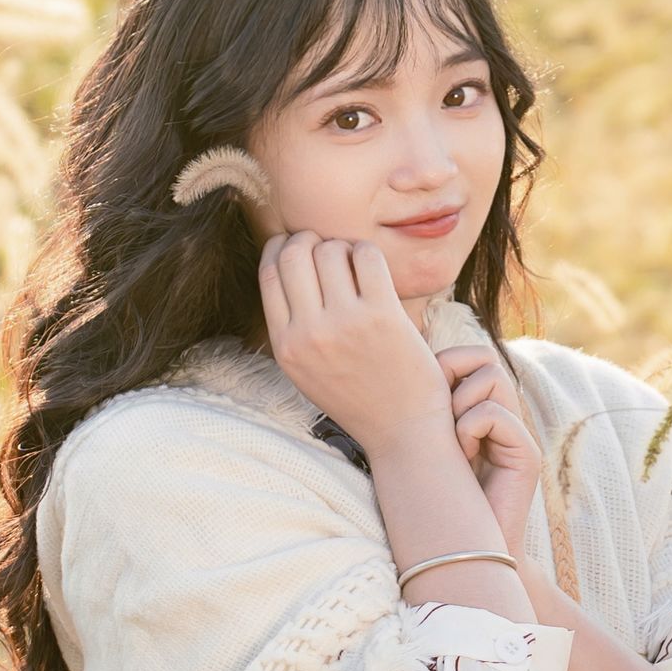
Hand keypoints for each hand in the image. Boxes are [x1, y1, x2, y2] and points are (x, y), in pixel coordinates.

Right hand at [257, 234, 447, 454]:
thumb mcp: (306, 370)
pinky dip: (367, 253)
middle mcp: (309, 334)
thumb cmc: (358, 396)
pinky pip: (367, 256)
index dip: (280, 247)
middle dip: (309, 239)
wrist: (403, 431)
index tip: (295, 245)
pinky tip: (374, 270)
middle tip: (327, 248)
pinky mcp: (383, 316)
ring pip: (331, 249)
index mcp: (285, 346)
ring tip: (355, 265)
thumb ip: (292, 326)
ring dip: (342, 247)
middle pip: (295, 253)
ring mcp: (346, 323)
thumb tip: (286, 264)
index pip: (269, 273)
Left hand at [440, 343, 543, 570]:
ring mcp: (518, 433)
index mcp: (480, 409)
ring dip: (459, 403)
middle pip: (483, 357)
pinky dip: (470, 428)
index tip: (425, 402)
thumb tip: (396, 367)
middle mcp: (503, 415)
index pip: (470, 356)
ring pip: (491, 377)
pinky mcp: (526, 454)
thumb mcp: (423, 443)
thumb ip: (423, 408)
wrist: (463, 552)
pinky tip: (463, 457)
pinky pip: (494, 413)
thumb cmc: (434, 500)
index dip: (444, 365)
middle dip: (451, 374)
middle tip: (438, 415)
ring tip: (452, 440)